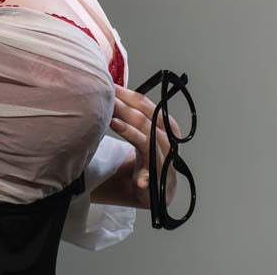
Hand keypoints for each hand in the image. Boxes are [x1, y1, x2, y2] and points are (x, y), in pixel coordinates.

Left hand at [109, 83, 180, 208]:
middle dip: (127, 109)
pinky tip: (139, 181)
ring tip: (113, 122)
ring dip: (131, 132)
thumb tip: (111, 90)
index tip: (112, 87)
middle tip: (108, 100)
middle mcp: (168, 143)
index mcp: (166, 128)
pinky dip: (145, 178)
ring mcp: (163, 163)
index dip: (132, 96)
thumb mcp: (140, 133)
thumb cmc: (143, 157)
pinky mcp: (157, 182)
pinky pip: (152, 177)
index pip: (150, 108)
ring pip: (149, 143)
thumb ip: (132, 116)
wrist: (152, 189)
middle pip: (149, 122)